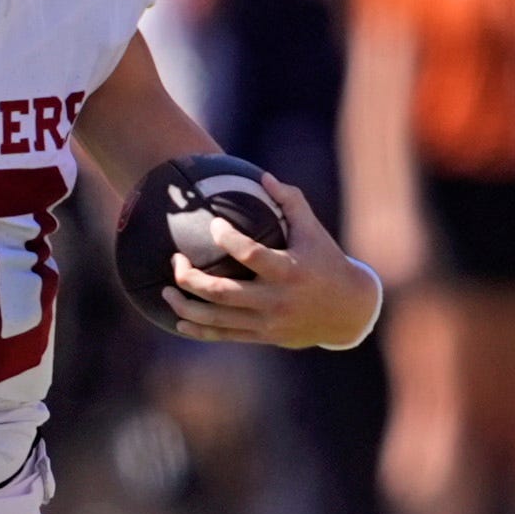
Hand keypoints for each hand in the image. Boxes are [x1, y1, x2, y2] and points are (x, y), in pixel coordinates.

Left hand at [163, 173, 385, 348]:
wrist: (348, 312)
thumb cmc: (327, 262)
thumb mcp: (314, 231)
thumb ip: (290, 202)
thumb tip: (263, 176)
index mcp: (289, 270)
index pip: (251, 255)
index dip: (227, 239)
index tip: (213, 225)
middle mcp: (276, 300)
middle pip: (222, 292)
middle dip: (190, 278)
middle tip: (175, 261)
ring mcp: (267, 322)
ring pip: (217, 319)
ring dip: (185, 306)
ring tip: (166, 290)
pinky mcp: (262, 337)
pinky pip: (224, 335)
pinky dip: (199, 330)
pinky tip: (179, 320)